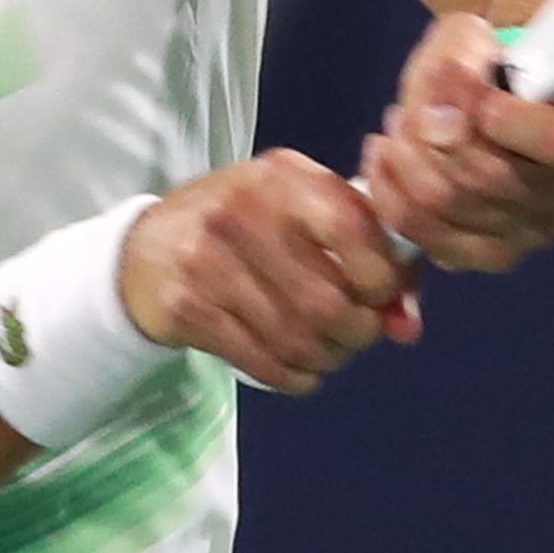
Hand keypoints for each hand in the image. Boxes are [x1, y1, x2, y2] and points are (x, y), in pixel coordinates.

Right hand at [118, 150, 418, 395]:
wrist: (146, 248)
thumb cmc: (247, 227)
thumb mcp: (300, 214)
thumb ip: (364, 255)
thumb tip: (407, 325)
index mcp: (284, 177)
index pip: (354, 228)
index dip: (384, 276)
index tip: (383, 294)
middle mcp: (245, 211)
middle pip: (329, 301)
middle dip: (359, 332)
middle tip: (358, 334)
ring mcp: (209, 260)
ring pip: (297, 338)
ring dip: (327, 358)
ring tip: (328, 352)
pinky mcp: (187, 307)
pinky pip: (261, 360)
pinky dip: (293, 376)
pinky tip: (298, 368)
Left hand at [357, 13, 553, 272]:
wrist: (500, 103)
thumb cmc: (496, 65)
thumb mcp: (478, 36)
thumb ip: (463, 56)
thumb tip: (445, 104)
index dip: (508, 121)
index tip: (468, 91)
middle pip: (492, 178)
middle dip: (436, 134)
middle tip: (415, 106)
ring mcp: (534, 231)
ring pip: (453, 207)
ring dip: (409, 160)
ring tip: (398, 124)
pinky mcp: (490, 255)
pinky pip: (429, 239)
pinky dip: (394, 196)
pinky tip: (385, 160)